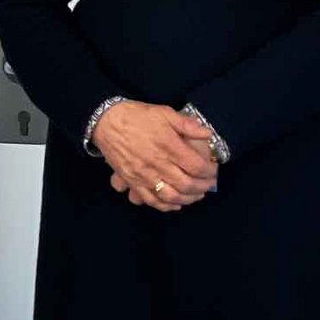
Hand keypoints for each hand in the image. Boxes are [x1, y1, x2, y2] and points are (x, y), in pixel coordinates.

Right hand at [91, 102, 216, 212]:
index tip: (213, 170)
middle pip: (187, 184)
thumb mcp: (164, 112)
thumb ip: (186, 125)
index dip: (209, 171)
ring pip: (171, 196)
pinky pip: (151, 200)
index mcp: (168, 146)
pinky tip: (175, 204)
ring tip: (196, 195)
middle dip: (203, 187)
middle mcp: (158, 163)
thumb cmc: (137, 116)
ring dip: (187, 199)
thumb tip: (207, 134)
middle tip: (209, 184)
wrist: (106, 121)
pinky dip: (165, 206)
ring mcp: (144, 175)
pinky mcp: (132, 181)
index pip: (196, 166)